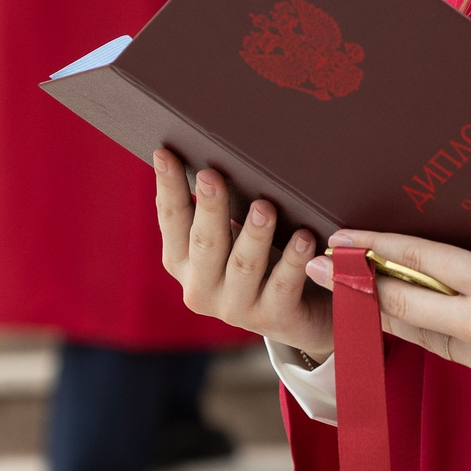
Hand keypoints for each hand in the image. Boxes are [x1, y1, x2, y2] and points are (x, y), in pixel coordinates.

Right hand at [155, 149, 332, 359]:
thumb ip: (215, 208)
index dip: (168, 187)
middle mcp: (200, 288)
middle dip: (209, 208)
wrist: (298, 315)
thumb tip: (212, 152)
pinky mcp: (273, 319)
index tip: (165, 153)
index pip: (171, 220)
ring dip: (253, 235)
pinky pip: (282, 286)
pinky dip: (292, 260)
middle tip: (212, 175)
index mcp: (181, 261)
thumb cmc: (257, 259)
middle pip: (204, 243)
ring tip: (265, 207)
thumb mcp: (228, 235)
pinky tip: (304, 238)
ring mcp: (236, 308)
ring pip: (243, 266)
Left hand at [316, 228, 470, 413]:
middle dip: (356, 284)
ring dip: (385, 312)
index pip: (418, 258)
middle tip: (320, 267)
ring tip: (353, 293)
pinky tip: (415, 320)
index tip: (341, 238)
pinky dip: (433, 333)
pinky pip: (453, 353)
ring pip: (420, 332)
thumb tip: (448, 252)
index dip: (373, 247)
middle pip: (402, 302)